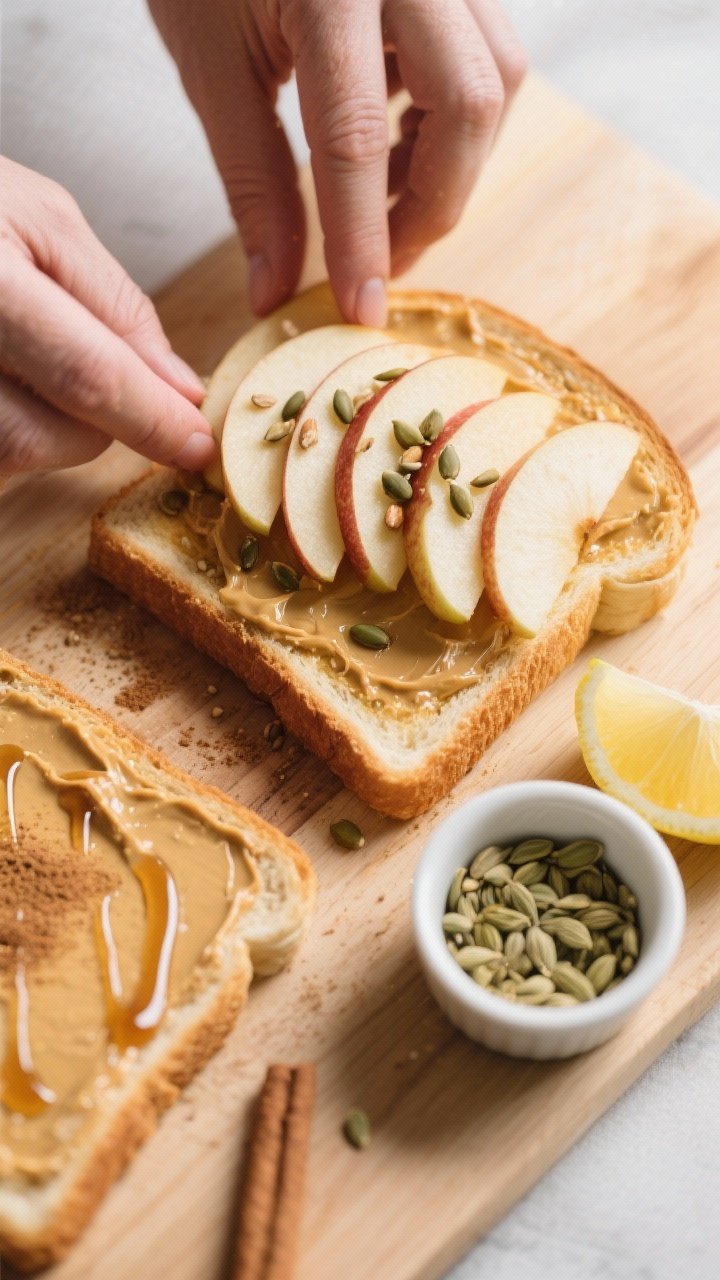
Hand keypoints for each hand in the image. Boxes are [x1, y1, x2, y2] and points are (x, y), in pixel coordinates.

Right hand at [0, 157, 215, 474]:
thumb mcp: (39, 216)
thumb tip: (177, 389)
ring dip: (42, 432)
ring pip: (5, 457)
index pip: (87, 376)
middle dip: (94, 427)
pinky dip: (5, 430)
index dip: (151, 421)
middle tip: (103, 383)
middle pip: (40, 437)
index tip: (195, 446)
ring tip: (30, 363)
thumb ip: (116, 306)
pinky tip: (4, 380)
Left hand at [150, 0, 525, 325]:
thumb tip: (277, 293)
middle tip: (381, 259)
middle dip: (432, 204)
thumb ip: (253, 186)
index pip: (353, 133)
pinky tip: (393, 139)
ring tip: (381, 194)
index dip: (361, 236)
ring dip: (450, 163)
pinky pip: (487, 55)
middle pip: (469, 103)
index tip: (361, 308)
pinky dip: (450, 121)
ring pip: (496, 80)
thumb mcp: (214, 71)